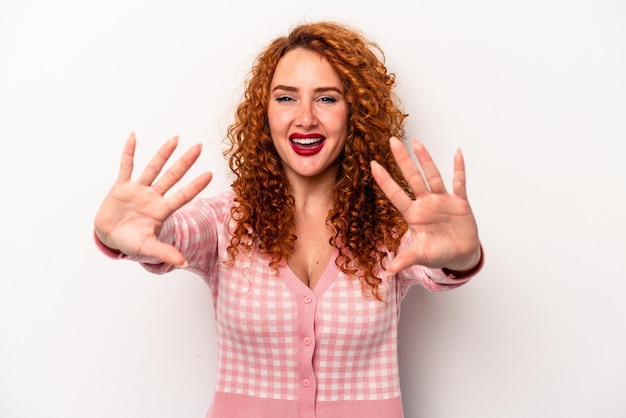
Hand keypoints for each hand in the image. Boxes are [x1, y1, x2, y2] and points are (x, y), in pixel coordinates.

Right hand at [94, 133, 212, 266]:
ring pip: (153, 168)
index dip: (195, 185)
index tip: (211, 174)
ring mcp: (138, 190)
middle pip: (172, 176)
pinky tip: (133, 136)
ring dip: (163, 153)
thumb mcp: (147, 248)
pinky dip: (128, 152)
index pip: (182, 196)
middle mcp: (153, 197)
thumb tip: (184, 262)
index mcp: (161, 211)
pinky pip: (126, 166)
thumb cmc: (131, 243)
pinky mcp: (122, 187)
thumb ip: (164, 253)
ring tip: (176, 138)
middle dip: (185, 162)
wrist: (110, 237)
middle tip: (200, 146)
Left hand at [370, 137, 480, 273]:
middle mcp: (425, 203)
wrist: (460, 255)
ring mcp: (442, 200)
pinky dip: (459, 168)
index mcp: (413, 215)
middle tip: (391, 141)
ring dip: (426, 159)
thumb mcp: (421, 256)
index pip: (396, 194)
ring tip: (417, 142)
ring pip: (432, 176)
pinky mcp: (459, 202)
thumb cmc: (438, 253)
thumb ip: (406, 260)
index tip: (372, 164)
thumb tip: (389, 271)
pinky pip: (459, 182)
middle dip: (402, 160)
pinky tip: (458, 153)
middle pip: (411, 178)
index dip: (385, 180)